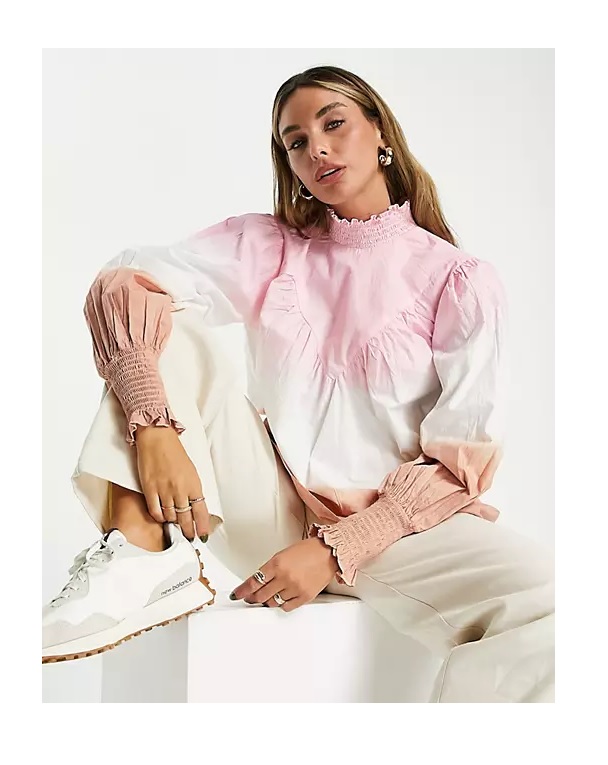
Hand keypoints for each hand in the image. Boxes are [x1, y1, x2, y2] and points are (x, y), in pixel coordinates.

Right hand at [134, 425, 209, 541]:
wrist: (158, 439)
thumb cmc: (175, 453)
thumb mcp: (191, 472)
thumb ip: (192, 490)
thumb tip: (194, 507)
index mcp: (194, 484)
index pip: (201, 512)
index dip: (202, 526)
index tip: (203, 535)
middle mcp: (180, 489)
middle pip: (186, 518)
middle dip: (188, 531)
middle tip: (189, 537)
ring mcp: (164, 490)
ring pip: (170, 516)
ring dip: (173, 524)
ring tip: (175, 527)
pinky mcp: (150, 489)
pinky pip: (155, 511)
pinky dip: (159, 517)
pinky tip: (161, 518)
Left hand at [229, 537, 339, 611]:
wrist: (329, 553)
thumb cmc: (308, 550)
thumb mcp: (283, 554)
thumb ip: (270, 569)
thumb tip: (258, 582)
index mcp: (276, 564)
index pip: (253, 582)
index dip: (242, 590)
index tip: (236, 595)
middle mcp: (284, 577)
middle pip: (260, 595)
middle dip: (252, 597)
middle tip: (248, 597)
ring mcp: (294, 588)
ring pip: (272, 602)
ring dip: (266, 601)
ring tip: (265, 598)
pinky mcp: (304, 597)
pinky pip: (286, 607)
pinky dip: (281, 605)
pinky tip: (280, 600)